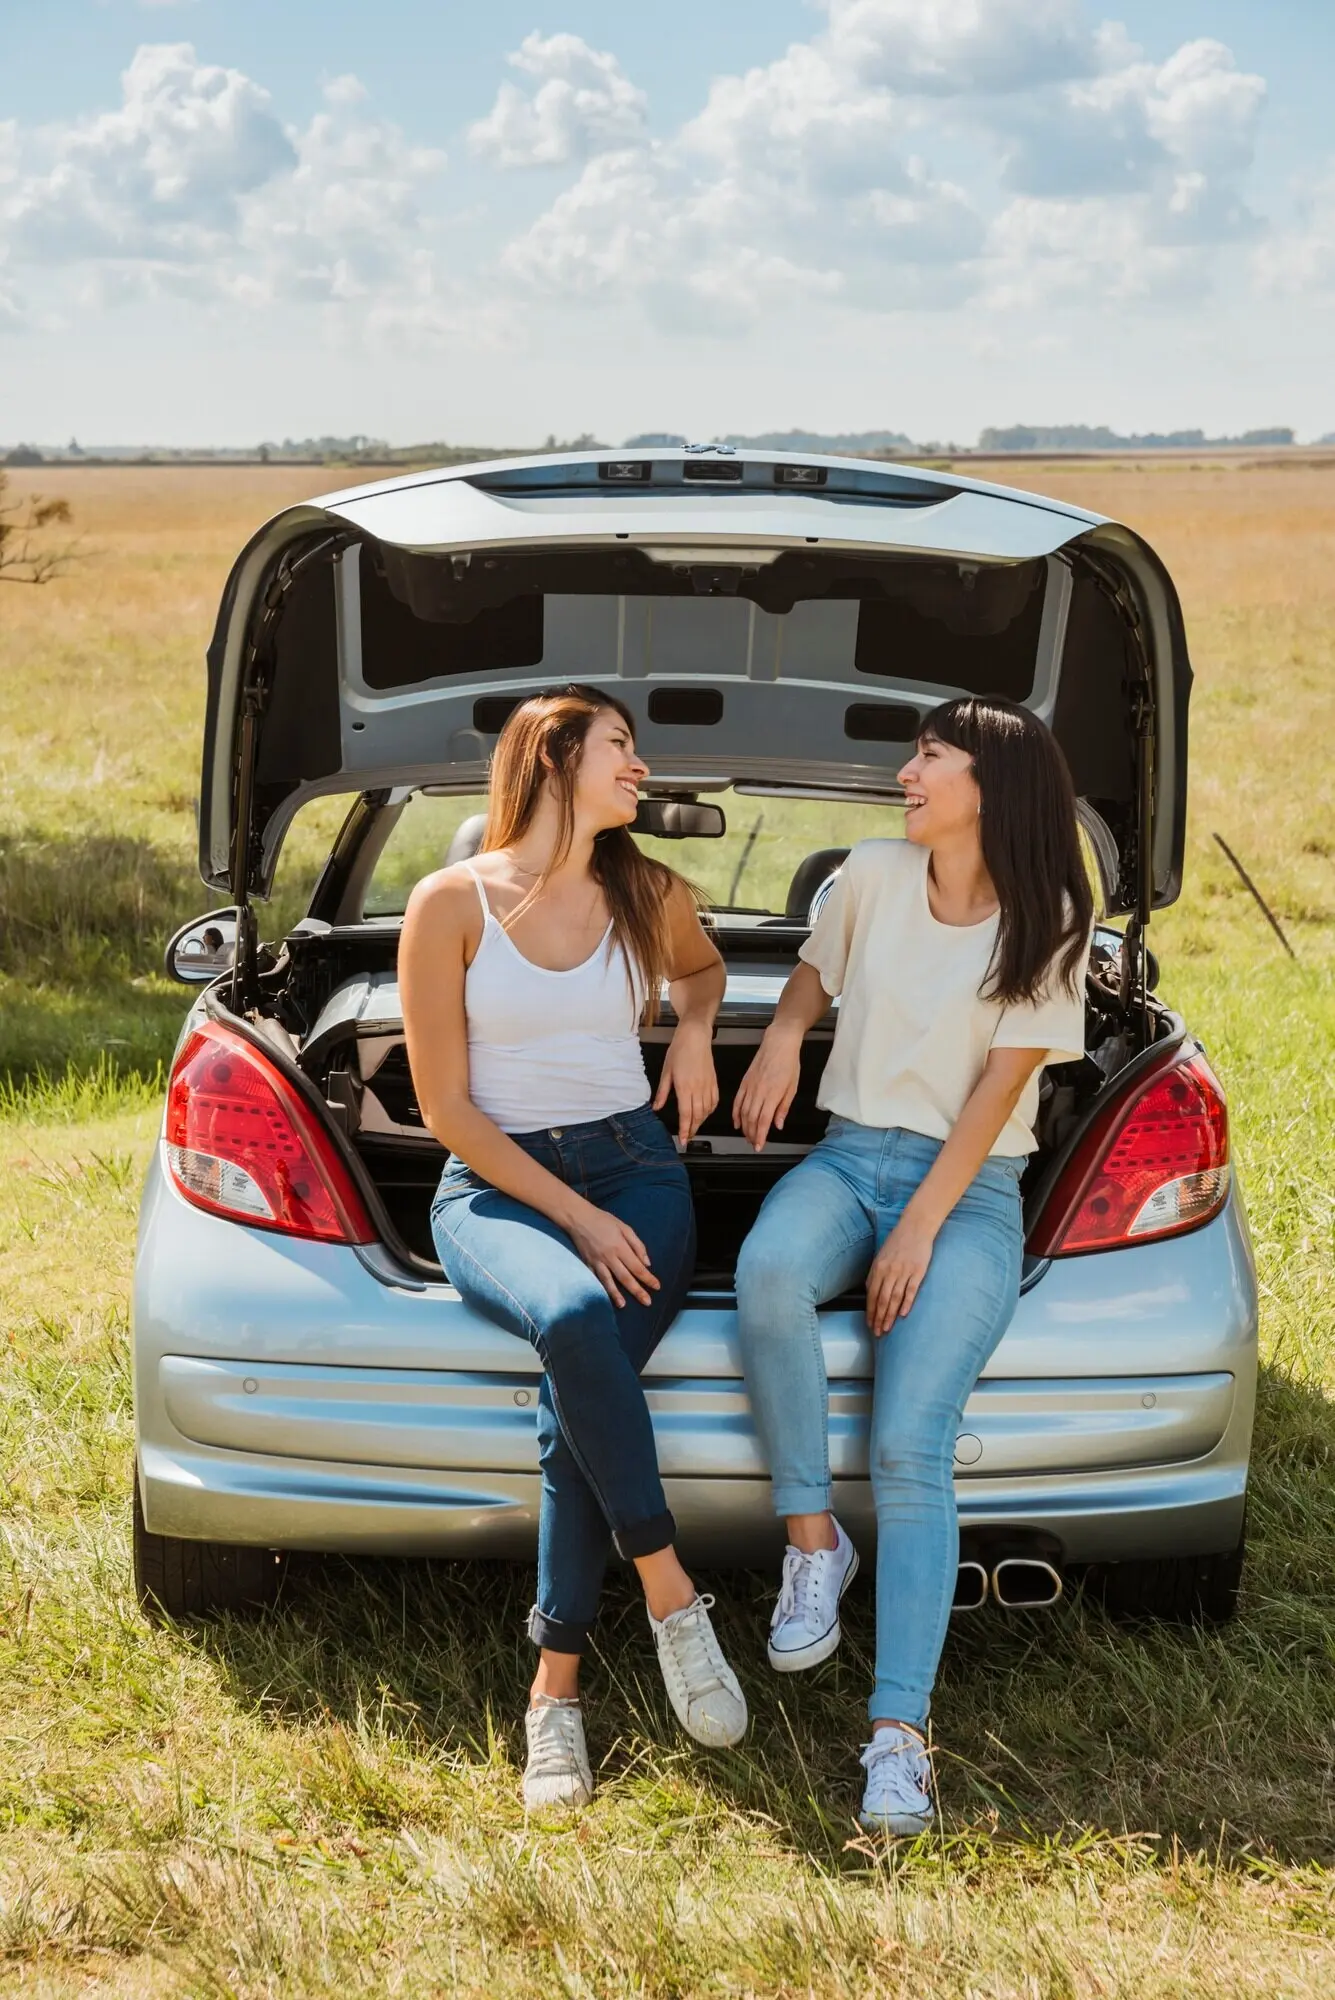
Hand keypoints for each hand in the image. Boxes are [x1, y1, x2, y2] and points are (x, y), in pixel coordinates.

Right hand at [566, 1200, 659, 1309]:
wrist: (578, 1218)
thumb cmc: (604, 1221)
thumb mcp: (624, 1227)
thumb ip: (637, 1245)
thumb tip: (647, 1263)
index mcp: (620, 1247)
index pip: (637, 1267)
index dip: (647, 1278)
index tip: (657, 1287)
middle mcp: (609, 1257)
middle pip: (625, 1277)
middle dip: (637, 1291)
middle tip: (647, 1302)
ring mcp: (596, 1262)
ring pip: (608, 1281)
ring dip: (616, 1294)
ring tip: (623, 1305)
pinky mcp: (587, 1264)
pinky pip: (595, 1278)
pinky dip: (601, 1288)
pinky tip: (605, 1296)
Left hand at [653, 1019, 718, 1145]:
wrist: (695, 1036)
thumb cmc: (680, 1050)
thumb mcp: (666, 1071)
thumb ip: (662, 1092)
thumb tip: (657, 1107)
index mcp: (684, 1087)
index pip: (685, 1114)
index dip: (685, 1129)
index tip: (683, 1139)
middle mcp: (698, 1088)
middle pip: (697, 1115)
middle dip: (693, 1129)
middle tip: (688, 1137)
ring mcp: (708, 1085)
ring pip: (707, 1110)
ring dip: (701, 1122)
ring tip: (695, 1128)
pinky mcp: (714, 1081)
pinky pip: (714, 1101)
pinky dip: (710, 1110)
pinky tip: (705, 1113)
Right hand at [732, 1026, 801, 1150]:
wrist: (779, 1043)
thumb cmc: (788, 1063)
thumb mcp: (793, 1087)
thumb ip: (783, 1108)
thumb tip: (778, 1124)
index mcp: (773, 1094)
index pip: (764, 1120)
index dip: (760, 1136)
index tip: (759, 1145)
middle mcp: (759, 1091)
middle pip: (751, 1119)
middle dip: (751, 1134)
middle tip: (753, 1143)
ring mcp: (750, 1087)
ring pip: (743, 1112)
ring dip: (744, 1127)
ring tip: (747, 1136)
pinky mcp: (745, 1082)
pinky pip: (737, 1101)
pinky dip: (735, 1113)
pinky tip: (737, 1122)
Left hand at [865, 1210, 936, 1334]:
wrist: (916, 1227)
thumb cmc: (898, 1241)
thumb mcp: (881, 1256)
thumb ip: (876, 1274)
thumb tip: (870, 1292)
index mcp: (878, 1268)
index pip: (871, 1295)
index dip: (870, 1311)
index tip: (869, 1324)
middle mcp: (889, 1271)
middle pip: (881, 1299)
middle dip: (878, 1318)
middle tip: (877, 1332)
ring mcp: (904, 1271)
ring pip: (894, 1298)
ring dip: (889, 1316)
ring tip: (887, 1328)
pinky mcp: (918, 1271)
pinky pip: (911, 1291)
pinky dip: (906, 1303)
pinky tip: (903, 1315)